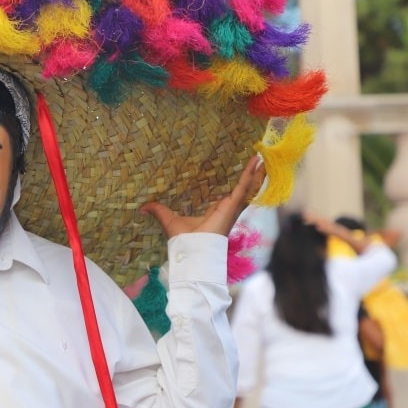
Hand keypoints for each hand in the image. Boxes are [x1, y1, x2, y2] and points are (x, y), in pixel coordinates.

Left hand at [140, 155, 265, 237]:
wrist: (192, 250)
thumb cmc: (184, 239)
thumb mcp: (169, 219)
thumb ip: (158, 210)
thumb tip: (143, 207)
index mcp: (217, 210)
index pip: (230, 192)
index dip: (237, 182)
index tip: (242, 170)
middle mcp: (228, 208)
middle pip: (244, 188)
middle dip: (252, 175)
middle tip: (260, 160)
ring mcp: (232, 207)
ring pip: (248, 186)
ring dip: (256, 173)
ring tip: (264, 158)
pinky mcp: (232, 206)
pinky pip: (244, 186)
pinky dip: (251, 175)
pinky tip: (258, 163)